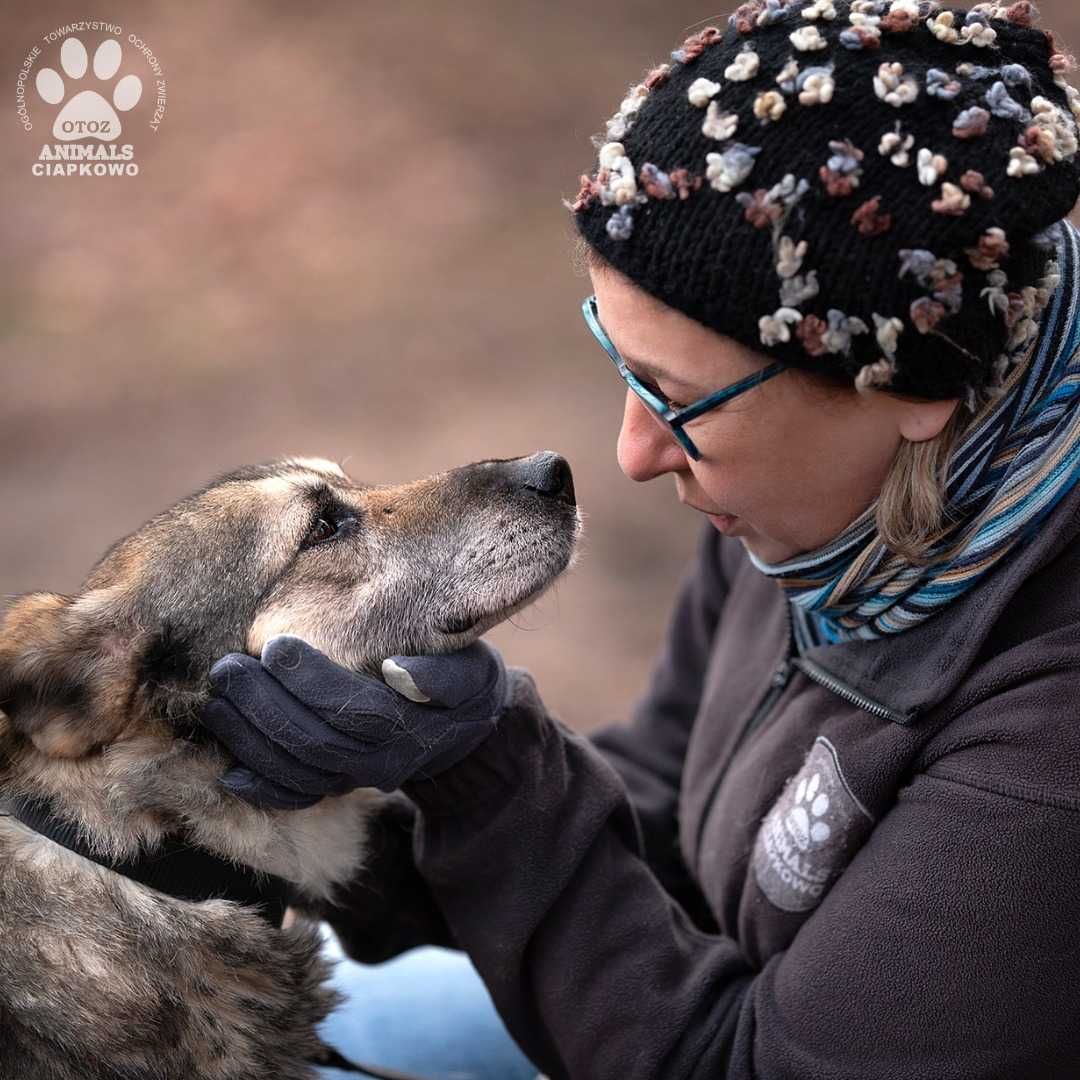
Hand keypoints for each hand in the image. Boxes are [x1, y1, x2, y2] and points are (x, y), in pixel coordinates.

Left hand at [201, 635, 508, 808]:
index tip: (275, 646)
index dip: (311, 683)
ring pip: (298, 772)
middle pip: (314, 744)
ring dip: (250, 741)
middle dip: (264, 707)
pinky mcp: (339, 786)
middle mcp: (382, 763)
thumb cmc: (464, 682)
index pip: (354, 710)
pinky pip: (297, 797)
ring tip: (217, 702)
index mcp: (411, 728)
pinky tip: (230, 771)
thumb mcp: (473, 670)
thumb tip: (399, 671)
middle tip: (227, 669)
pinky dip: (262, 790)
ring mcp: (357, 779)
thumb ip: (443, 676)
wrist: (465, 729)